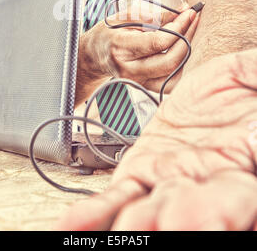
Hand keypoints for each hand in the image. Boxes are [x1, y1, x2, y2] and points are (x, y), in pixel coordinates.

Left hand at [56, 48, 256, 230]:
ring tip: (124, 231)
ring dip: (135, 223)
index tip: (216, 221)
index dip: (225, 212)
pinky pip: (117, 195)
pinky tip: (72, 224)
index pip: (240, 199)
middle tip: (171, 227)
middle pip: (190, 214)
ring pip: (148, 210)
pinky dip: (95, 211)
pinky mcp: (140, 170)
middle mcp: (205, 184)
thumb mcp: (254, 80)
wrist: (214, 89)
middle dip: (181, 224)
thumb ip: (256, 93)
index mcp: (243, 169)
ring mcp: (169, 179)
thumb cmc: (243, 89)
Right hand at [78, 4, 199, 97]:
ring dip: (188, 53)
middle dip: (187, 38)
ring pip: (174, 75)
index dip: (179, 26)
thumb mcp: (126, 16)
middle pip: (170, 61)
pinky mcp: (145, 87)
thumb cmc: (109, 32)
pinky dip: (181, 67)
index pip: (159, 42)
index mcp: (121, 48)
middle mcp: (129, 69)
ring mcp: (137, 82)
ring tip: (189, 33)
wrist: (94, 54)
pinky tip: (182, 49)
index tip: (189, 13)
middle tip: (193, 20)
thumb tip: (183, 11)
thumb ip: (155, 15)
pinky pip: (171, 83)